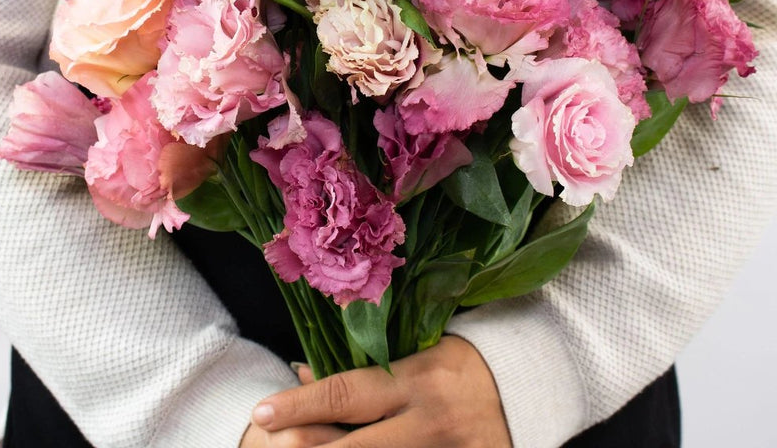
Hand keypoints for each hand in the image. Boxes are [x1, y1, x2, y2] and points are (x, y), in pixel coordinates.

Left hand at [249, 336, 512, 446]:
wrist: (527, 392)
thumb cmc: (463, 362)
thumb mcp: (416, 350)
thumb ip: (363, 364)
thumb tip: (304, 370)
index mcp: (417, 380)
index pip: (346, 393)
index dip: (300, 405)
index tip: (261, 412)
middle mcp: (427, 422)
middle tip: (272, 446)